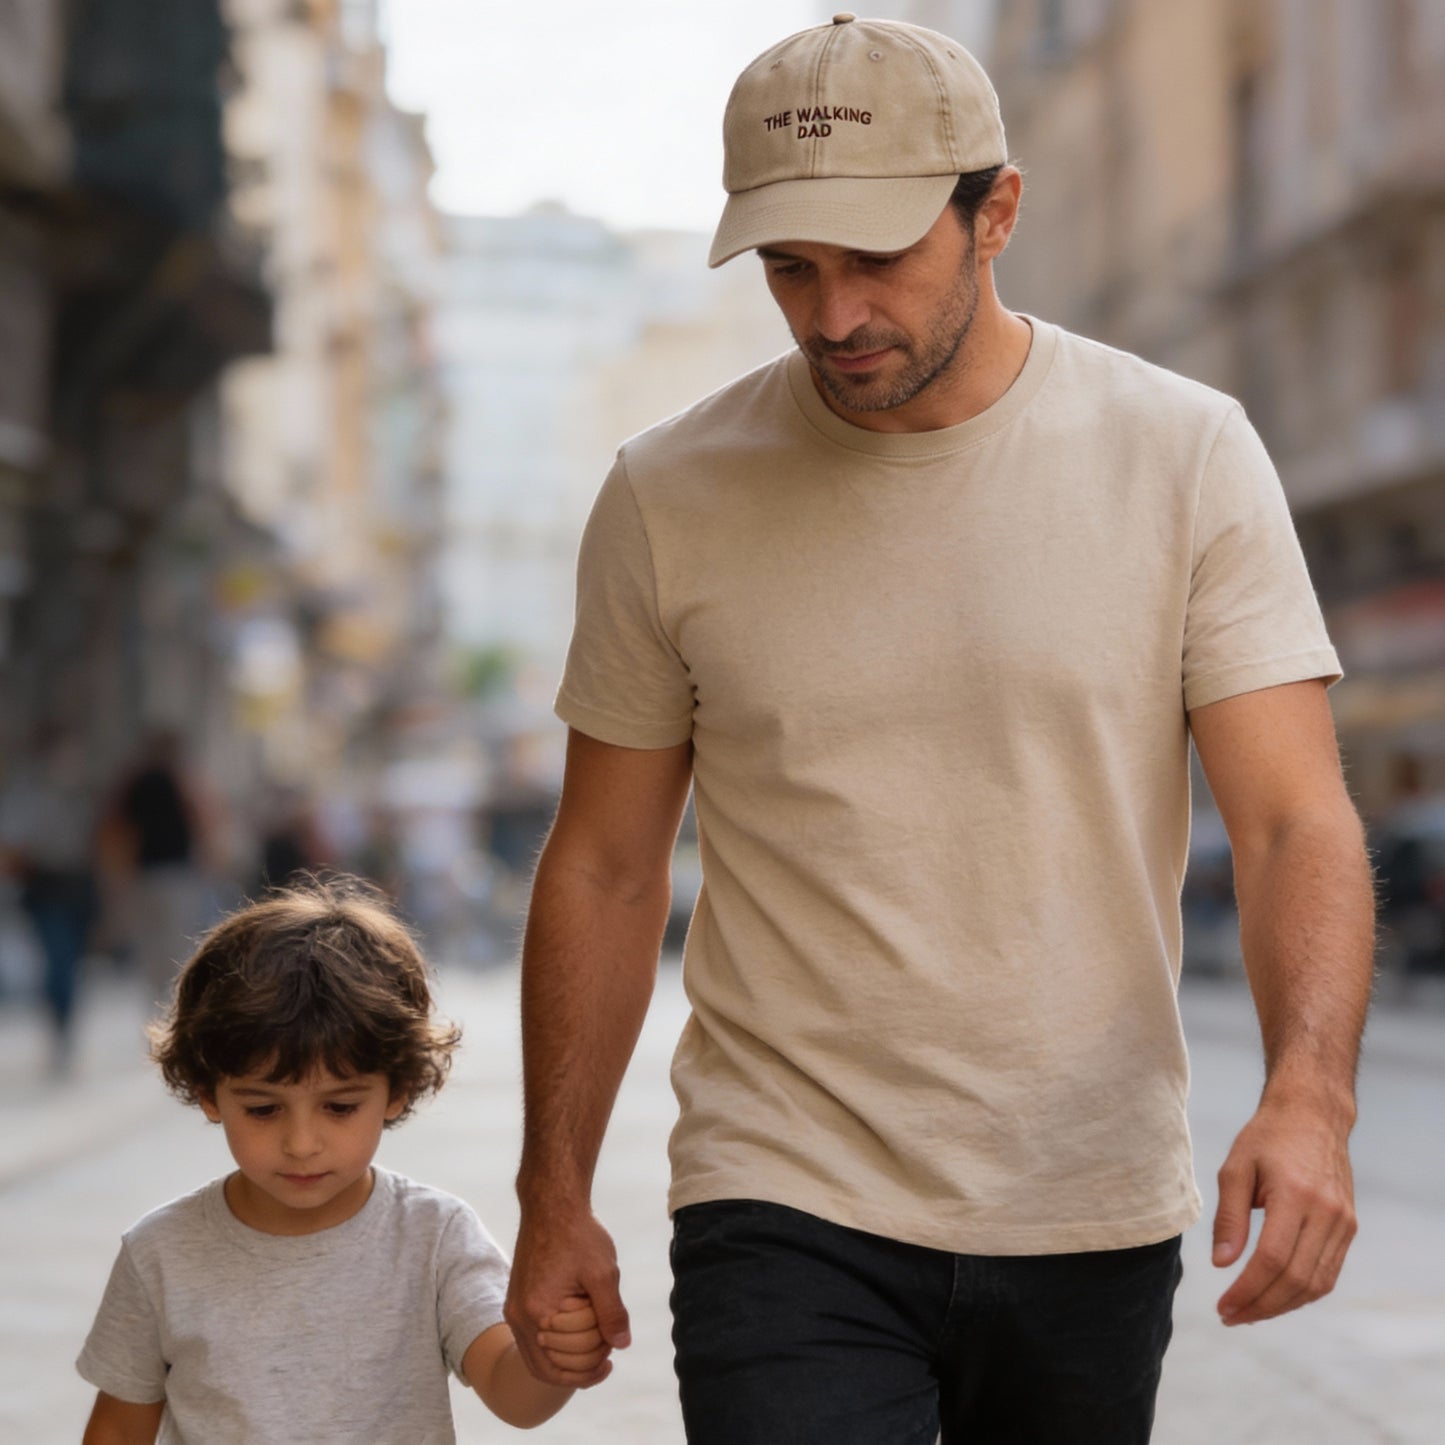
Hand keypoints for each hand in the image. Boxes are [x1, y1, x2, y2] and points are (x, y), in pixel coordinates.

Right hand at [504, 1207, 629, 1386]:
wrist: (552, 1204)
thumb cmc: (578, 1234)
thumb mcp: (603, 1273)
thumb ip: (612, 1312)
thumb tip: (622, 1344)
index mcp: (537, 1313)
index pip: (560, 1366)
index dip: (589, 1371)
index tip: (612, 1358)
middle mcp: (519, 1316)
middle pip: (546, 1367)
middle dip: (578, 1368)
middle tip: (607, 1354)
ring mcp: (516, 1308)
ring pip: (537, 1355)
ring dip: (566, 1358)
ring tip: (595, 1345)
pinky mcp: (518, 1299)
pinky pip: (533, 1338)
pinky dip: (555, 1344)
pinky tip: (579, 1331)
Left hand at [1212, 1097, 1356, 1324]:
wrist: (1312, 1115)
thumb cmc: (1267, 1137)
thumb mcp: (1236, 1168)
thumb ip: (1229, 1217)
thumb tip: (1221, 1263)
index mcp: (1295, 1195)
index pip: (1272, 1259)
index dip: (1247, 1289)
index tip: (1222, 1306)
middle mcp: (1326, 1213)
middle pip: (1296, 1279)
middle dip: (1261, 1305)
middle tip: (1230, 1317)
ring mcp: (1343, 1223)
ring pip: (1316, 1283)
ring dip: (1282, 1305)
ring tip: (1248, 1312)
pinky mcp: (1349, 1227)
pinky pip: (1328, 1272)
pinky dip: (1302, 1292)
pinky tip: (1275, 1296)